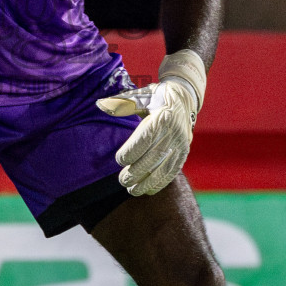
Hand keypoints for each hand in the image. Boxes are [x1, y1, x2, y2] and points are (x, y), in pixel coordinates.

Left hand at [96, 50, 206, 195]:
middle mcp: (174, 132)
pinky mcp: (185, 152)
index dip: (131, 152)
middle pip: (154, 157)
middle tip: (122, 180)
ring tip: (132, 190)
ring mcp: (181, 143)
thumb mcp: (140, 96)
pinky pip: (173, 171)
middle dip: (137, 172)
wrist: (184, 98)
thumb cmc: (156, 97)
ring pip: (164, 168)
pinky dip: (161, 183)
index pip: (145, 139)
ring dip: (147, 182)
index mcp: (162, 117)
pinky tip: (148, 190)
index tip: (119, 160)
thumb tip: (100, 105)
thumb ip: (121, 103)